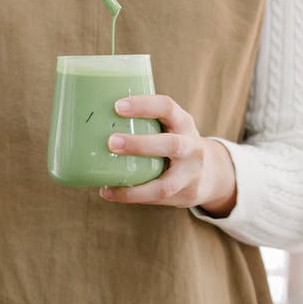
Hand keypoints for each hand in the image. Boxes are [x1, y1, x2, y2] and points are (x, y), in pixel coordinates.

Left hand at [98, 95, 237, 216]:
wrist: (211, 173)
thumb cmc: (174, 141)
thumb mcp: (168, 126)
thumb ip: (142, 121)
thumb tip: (90, 115)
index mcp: (183, 122)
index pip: (167, 107)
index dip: (144, 105)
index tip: (118, 105)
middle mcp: (192, 147)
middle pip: (171, 145)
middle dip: (140, 144)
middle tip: (111, 141)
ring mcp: (190, 174)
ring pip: (166, 182)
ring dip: (135, 185)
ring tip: (107, 183)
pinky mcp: (184, 195)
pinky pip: (156, 198)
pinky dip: (131, 196)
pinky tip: (109, 192)